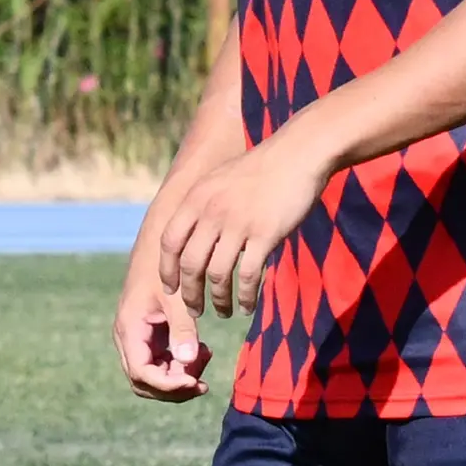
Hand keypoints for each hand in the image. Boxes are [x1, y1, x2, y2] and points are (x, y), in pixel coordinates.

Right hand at [112, 267, 212, 401]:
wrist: (161, 242)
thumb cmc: (167, 266)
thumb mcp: (177, 298)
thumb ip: (183, 330)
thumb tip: (189, 365)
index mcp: (129, 329)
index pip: (142, 374)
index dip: (168, 385)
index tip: (195, 382)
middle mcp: (128, 338)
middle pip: (145, 383)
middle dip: (174, 388)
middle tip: (203, 382)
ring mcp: (138, 338)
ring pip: (154, 376)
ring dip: (180, 376)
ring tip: (206, 356)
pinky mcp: (150, 336)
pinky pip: (163, 362)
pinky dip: (182, 364)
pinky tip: (203, 350)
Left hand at [153, 137, 333, 319]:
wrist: (298, 154)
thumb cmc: (262, 168)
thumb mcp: (220, 180)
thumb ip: (204, 206)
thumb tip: (192, 234)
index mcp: (197, 198)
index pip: (170, 241)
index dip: (166, 269)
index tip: (170, 288)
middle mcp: (212, 212)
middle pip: (190, 263)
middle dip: (190, 293)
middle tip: (195, 311)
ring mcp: (238, 224)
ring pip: (217, 274)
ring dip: (219, 299)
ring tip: (223, 312)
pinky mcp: (264, 234)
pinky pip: (248, 275)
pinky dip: (244, 296)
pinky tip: (247, 307)